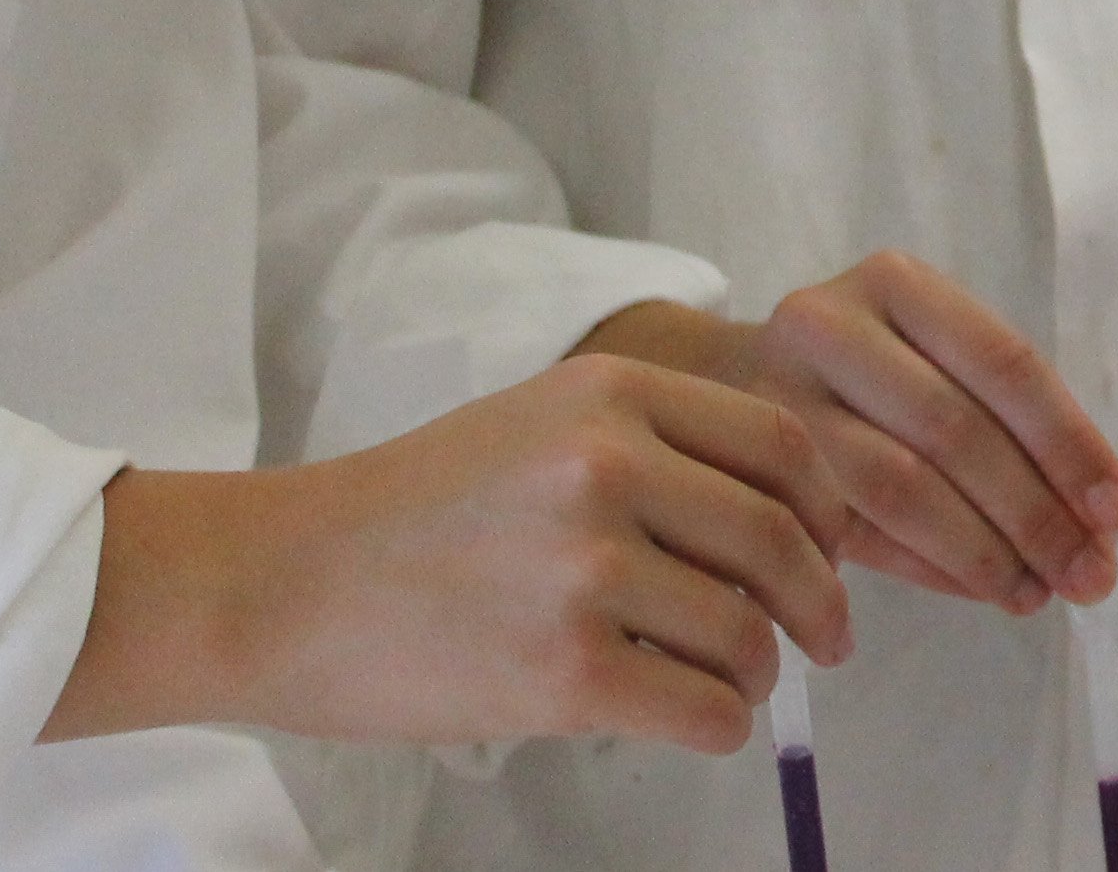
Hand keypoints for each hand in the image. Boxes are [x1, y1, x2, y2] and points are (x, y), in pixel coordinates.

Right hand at [48, 354, 854, 755]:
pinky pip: (703, 709)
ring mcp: (587, 567)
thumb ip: (655, 445)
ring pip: (748, 633)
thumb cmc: (416, 511)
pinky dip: (719, 725)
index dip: (827, 508)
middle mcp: (610, 464)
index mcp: (613, 391)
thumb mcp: (541, 422)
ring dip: (757, 670)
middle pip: (781, 536)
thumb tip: (783, 515)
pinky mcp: (564, 669)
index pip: (783, 442)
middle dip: (820, 600)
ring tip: (730, 679)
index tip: (832, 552)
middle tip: (824, 639)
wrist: (285, 583)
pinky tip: (694, 719)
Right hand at [584, 254, 1117, 614]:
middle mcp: (828, 325)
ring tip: (1039, 594)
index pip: (1003, 362)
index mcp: (894, 282)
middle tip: (1093, 575)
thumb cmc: (858, 376)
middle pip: (954, 429)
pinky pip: (859, 531)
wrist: (716, 388)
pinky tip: (980, 590)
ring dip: (985, 552)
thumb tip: (1100, 523)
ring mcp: (780, 399)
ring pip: (902, 487)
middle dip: (1036, 512)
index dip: (1068, 441)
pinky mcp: (757, 472)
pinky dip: (932, 568)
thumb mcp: (926, 355)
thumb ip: (1006, 420)